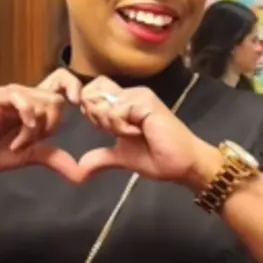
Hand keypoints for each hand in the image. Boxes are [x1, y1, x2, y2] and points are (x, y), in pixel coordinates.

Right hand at [0, 82, 80, 183]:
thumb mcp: (32, 156)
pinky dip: (27, 120)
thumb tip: (82, 173)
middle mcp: (25, 94)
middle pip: (57, 98)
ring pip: (44, 101)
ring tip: (20, 143)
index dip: (75, 87)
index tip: (82, 106)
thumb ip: (55, 158)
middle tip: (34, 141)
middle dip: (52, 125)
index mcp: (35, 103)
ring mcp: (11, 94)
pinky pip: (23, 100)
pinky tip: (19, 138)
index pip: (61, 83)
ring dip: (36, 129)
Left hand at [75, 77, 209, 184]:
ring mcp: (139, 96)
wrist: (183, 164)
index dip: (90, 108)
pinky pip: (116, 110)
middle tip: (116, 131)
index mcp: (124, 103)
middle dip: (95, 115)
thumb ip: (100, 157)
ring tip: (132, 134)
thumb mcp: (122, 156)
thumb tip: (78, 172)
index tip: (103, 129)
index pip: (93, 90)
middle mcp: (131, 94)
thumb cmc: (159, 158)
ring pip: (101, 102)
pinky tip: (138, 133)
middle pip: (92, 90)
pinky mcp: (146, 102)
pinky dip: (120, 127)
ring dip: (110, 123)